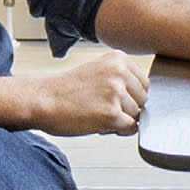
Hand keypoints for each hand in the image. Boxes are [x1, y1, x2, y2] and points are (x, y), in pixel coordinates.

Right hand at [10, 49, 150, 138]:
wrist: (43, 100)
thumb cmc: (68, 89)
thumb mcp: (99, 71)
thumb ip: (123, 79)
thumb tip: (146, 100)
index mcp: (119, 58)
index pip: (144, 84)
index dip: (129, 96)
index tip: (109, 97)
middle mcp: (119, 72)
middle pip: (144, 100)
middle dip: (127, 109)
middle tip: (101, 107)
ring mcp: (116, 93)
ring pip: (137, 116)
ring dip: (121, 120)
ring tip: (97, 113)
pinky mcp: (112, 114)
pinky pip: (130, 128)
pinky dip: (117, 131)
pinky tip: (98, 123)